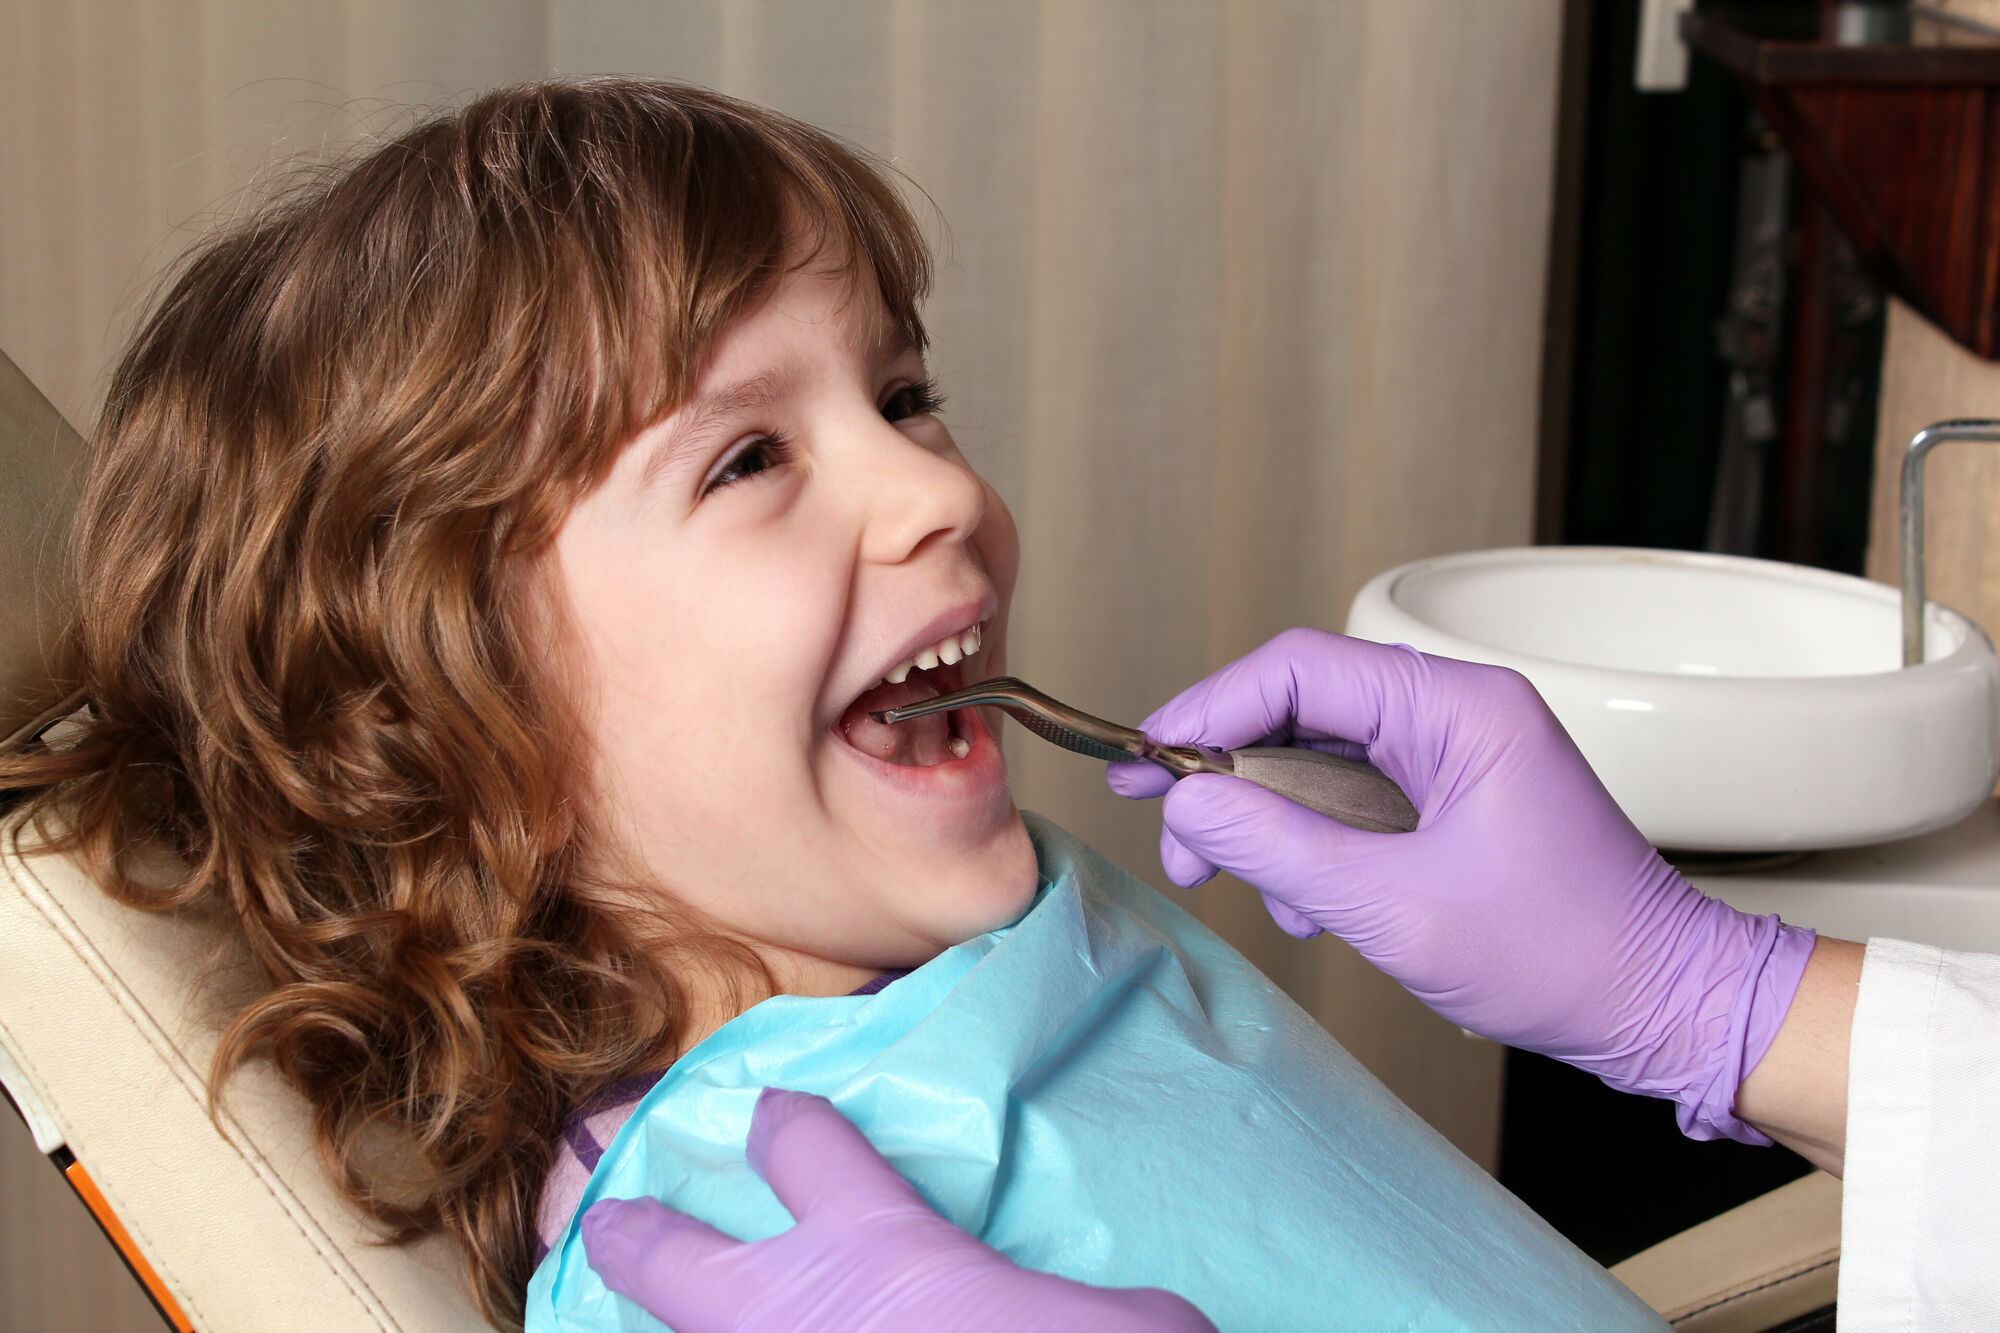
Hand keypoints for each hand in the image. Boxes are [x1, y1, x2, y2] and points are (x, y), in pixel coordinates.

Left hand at [583, 1087, 1216, 1332]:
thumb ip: (1079, 1301)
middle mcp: (800, 1315)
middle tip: (604, 1216)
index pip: (807, 1150)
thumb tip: (1128, 1317)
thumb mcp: (1130, 1319)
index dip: (788, 1127)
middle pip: (677, 1262)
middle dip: (635, 1233)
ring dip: (660, 1328)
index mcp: (880, 1248)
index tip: (776, 1115)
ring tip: (622, 1312)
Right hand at [1107, 628, 1816, 1142]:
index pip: (1300, 669)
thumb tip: (1189, 804)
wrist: (1661, 1008)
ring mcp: (1451, 758)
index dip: (1210, 709)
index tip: (1149, 761)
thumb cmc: (1564, 957)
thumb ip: (1280, 849)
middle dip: (1227, 776)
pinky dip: (1309, 849)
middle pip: (1300, 709)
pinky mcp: (1447, 801)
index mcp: (1458, 709)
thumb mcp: (1395, 910)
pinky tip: (1304, 907)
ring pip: (1317, 761)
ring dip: (1266, 823)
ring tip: (1238, 887)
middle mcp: (1454, 715)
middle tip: (1173, 834)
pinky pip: (1350, 802)